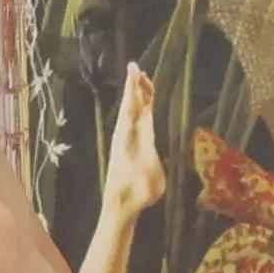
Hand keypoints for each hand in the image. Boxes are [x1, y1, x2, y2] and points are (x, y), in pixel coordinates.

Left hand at [104, 63, 165, 219]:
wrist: (120, 203)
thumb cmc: (137, 191)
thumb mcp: (150, 176)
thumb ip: (152, 161)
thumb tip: (153, 152)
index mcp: (131, 137)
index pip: (133, 107)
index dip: (135, 88)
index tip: (135, 70)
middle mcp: (127, 134)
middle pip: (131, 105)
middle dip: (135, 87)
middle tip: (138, 69)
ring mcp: (127, 140)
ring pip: (132, 112)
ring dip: (138, 97)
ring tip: (143, 82)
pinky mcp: (129, 146)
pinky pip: (134, 121)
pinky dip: (140, 110)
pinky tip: (144, 107)